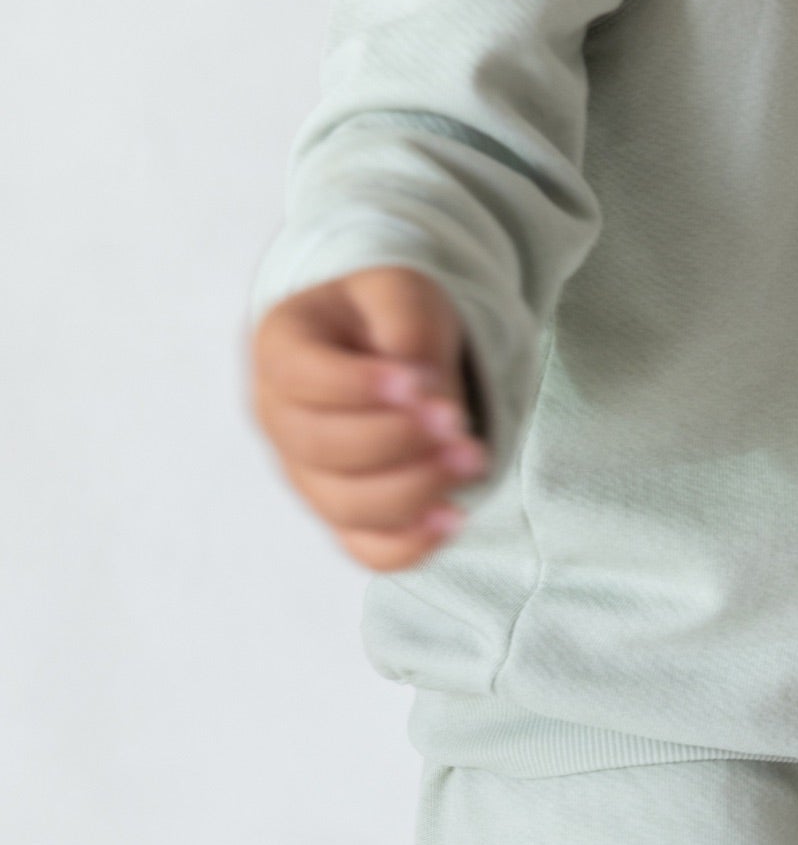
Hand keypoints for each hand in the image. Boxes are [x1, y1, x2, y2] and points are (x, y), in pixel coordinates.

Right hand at [248, 265, 491, 568]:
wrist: (393, 356)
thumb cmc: (387, 319)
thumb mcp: (401, 294)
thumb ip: (408, 330)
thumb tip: (428, 395)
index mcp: (279, 349)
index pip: (302, 377)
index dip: (358, 387)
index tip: (417, 383)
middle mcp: (279, 418)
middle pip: (322, 447)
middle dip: (397, 440)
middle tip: (458, 422)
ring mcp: (305, 475)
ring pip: (345, 506)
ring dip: (414, 489)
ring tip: (472, 459)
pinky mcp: (343, 517)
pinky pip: (366, 550)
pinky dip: (410, 545)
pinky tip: (454, 517)